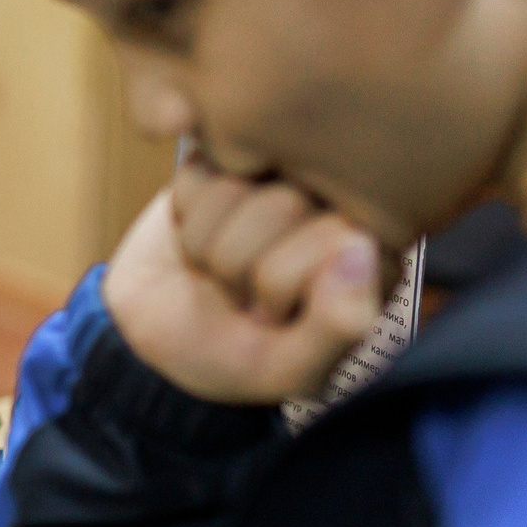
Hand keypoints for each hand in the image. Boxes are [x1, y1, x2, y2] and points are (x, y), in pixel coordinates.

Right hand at [101, 159, 384, 404]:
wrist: (156, 337)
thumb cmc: (232, 357)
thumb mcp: (287, 368)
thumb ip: (338, 326)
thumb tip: (359, 248)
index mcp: (370, 251)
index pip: (334, 238)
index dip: (285, 284)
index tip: (277, 315)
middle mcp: (332, 202)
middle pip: (281, 206)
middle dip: (239, 263)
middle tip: (241, 293)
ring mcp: (279, 174)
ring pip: (233, 186)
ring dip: (206, 243)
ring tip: (217, 270)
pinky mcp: (228, 157)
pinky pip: (196, 172)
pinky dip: (185, 212)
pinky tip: (198, 234)